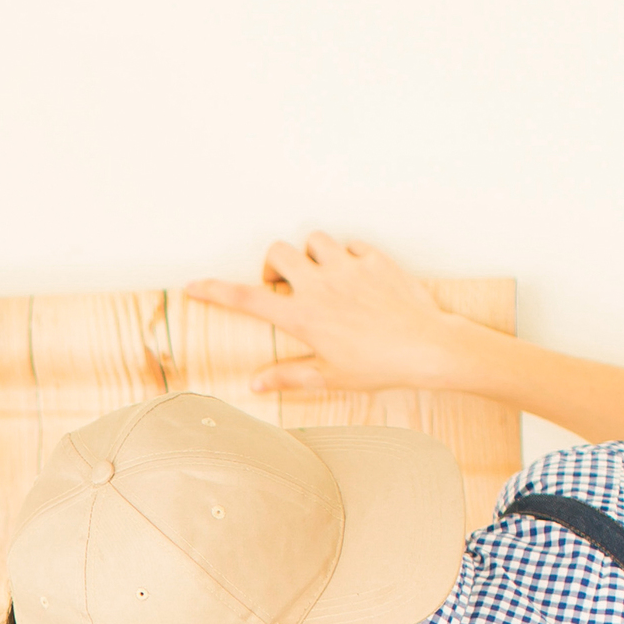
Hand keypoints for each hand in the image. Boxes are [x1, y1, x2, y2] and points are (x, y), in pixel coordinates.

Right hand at [189, 230, 476, 398]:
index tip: (194, 286)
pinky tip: (357, 278)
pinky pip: (350, 244)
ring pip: (313, 240)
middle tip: (287, 286)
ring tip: (323, 277)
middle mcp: (320, 286)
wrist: (428, 347)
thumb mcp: (330, 378)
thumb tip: (256, 384)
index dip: (215, 291)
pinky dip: (346, 256)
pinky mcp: (374, 259)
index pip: (247, 299)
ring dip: (310, 254)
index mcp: (303, 317)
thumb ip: (289, 376)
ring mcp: (347, 268)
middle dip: (274, 265)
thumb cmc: (379, 367)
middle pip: (277, 252)